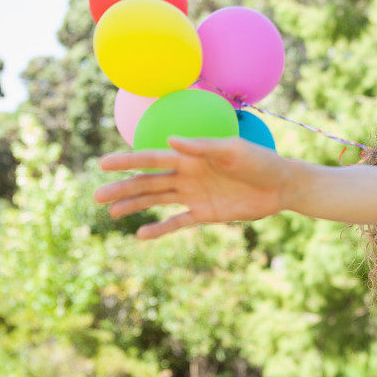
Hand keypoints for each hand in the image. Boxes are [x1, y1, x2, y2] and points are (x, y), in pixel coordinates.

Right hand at [93, 136, 292, 239]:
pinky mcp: (206, 213)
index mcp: (192, 157)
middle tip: (96, 196)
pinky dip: (160, 229)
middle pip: (149, 182)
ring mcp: (195, 195)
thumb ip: (203, 147)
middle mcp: (188, 175)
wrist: (281, 185)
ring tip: (111, 213)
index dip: (128, 161)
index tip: (103, 165)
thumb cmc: (259, 161)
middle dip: (123, 188)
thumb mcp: (233, 150)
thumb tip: (171, 141)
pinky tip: (141, 235)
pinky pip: (178, 222)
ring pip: (157, 201)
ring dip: (135, 206)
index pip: (153, 159)